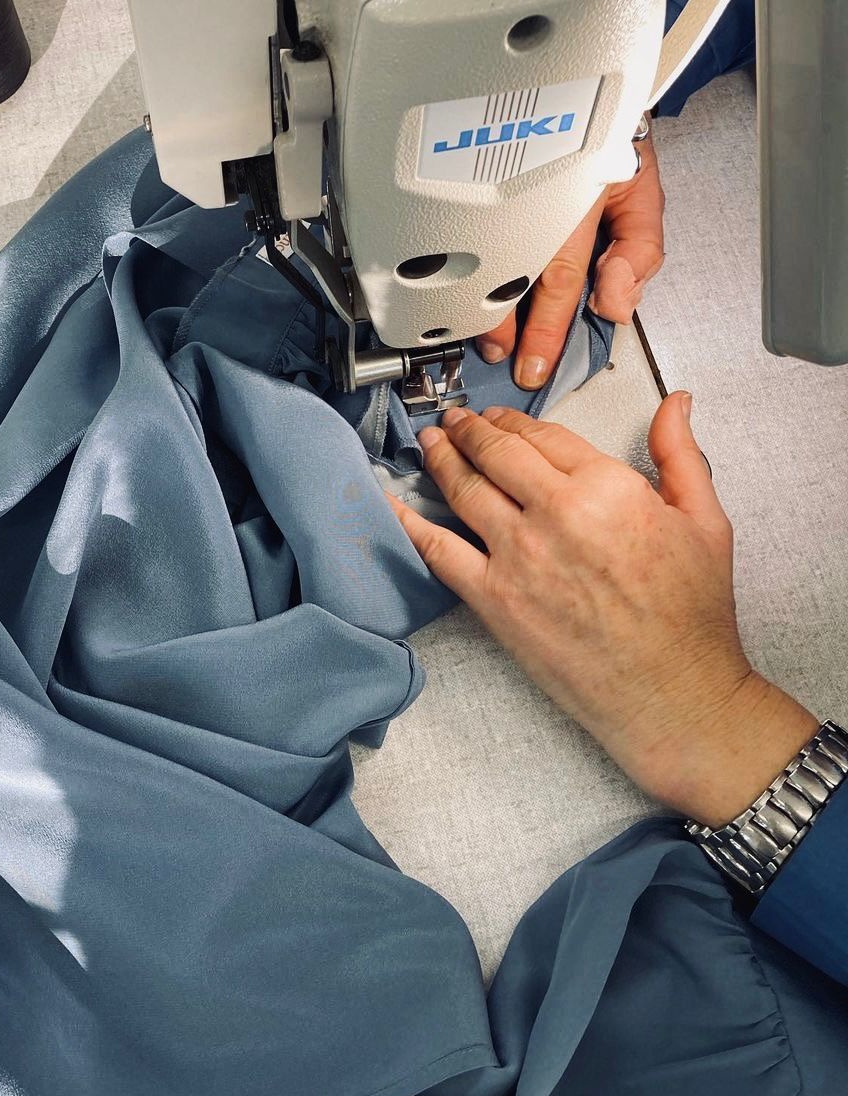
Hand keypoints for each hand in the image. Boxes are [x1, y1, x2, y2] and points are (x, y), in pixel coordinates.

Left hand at [389, 395, 818, 825]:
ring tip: (430, 444)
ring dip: (441, 460)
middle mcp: (556, 513)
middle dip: (469, 431)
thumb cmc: (691, 616)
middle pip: (495, 454)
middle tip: (454, 421)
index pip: (544, 435)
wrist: (671, 693)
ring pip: (464, 491)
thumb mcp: (704, 521)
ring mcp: (518, 556)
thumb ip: (680, 454)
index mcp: (609, 487)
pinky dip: (409, 521)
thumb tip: (675, 402)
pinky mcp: (493, 599)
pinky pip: (438, 550)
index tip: (498, 418)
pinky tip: (392, 502)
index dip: (513, 421)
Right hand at [476, 118, 665, 390]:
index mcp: (578, 200)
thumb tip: (614, 302)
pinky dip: (462, 259)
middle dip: (503, 324)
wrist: (587, 88)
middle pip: (512, 272)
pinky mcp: (482, 174)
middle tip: (499, 354)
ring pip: (484, 251)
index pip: (561, 280)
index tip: (534, 364)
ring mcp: (505, 184)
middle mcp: (535, 195)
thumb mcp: (644, 196)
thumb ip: (640, 253)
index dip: (545, 330)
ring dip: (479, 300)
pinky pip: (468, 222)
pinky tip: (457, 285)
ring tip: (480, 332)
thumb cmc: (614, 143)